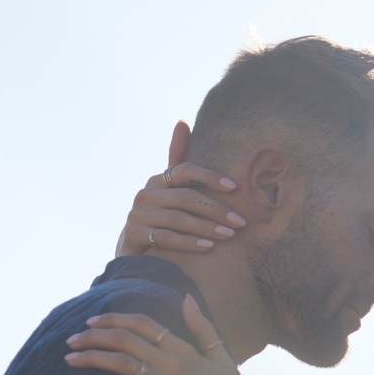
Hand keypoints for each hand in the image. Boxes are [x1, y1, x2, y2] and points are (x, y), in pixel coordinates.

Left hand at [66, 295, 251, 374]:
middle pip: (125, 338)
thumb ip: (206, 332)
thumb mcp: (225, 365)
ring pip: (119, 361)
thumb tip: (188, 299)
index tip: (92, 321)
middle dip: (93, 335)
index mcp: (188, 352)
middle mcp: (176, 363)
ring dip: (90, 356)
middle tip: (72, 339)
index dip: (114, 319)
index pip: (145, 324)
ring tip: (69, 358)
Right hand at [115, 121, 245, 256]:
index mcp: (158, 181)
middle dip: (216, 209)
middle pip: (186, 198)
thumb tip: (182, 120)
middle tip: (240, 221)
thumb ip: (178, 162)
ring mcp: (138, 214)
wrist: (133, 254)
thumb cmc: (161, 220)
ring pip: (178, 219)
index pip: (185, 171)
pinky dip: (190, 242)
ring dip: (207, 227)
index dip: (209, 177)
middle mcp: (146, 194)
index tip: (234, 187)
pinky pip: (167, 238)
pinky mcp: (134, 234)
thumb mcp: (169, 191)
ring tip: (230, 234)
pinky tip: (209, 247)